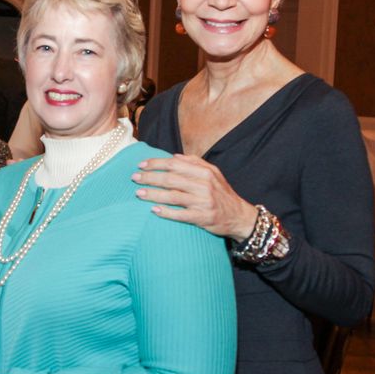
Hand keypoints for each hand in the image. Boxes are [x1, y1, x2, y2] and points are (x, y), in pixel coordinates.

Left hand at [132, 153, 257, 241]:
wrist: (240, 216)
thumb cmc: (222, 194)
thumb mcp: (213, 174)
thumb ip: (195, 163)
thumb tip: (174, 155)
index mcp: (204, 172)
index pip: (175, 164)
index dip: (156, 163)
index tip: (141, 165)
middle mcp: (204, 185)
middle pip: (171, 179)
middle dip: (150, 177)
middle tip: (134, 178)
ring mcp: (203, 202)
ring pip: (173, 196)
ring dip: (153, 194)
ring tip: (138, 193)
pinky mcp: (203, 218)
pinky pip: (181, 215)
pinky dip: (167, 212)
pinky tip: (154, 210)